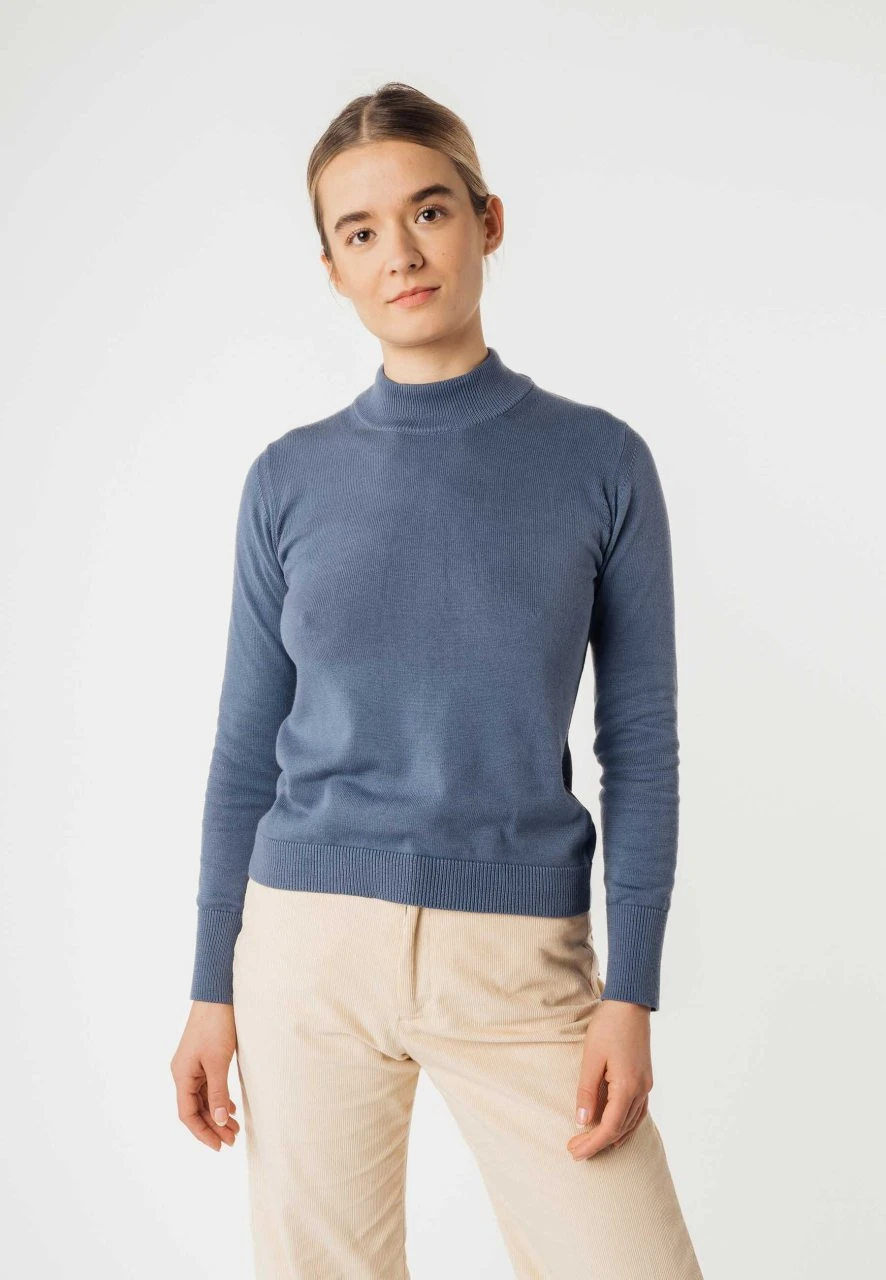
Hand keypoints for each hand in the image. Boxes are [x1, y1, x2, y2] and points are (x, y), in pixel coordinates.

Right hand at [171, 1000, 240, 1151]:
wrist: (218, 996)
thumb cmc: (216, 1026)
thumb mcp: (218, 1062)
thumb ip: (217, 1092)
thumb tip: (217, 1121)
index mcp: (181, 1075)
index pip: (187, 1114)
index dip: (202, 1132)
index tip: (219, 1146)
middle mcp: (183, 1073)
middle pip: (195, 1109)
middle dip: (212, 1126)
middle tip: (232, 1140)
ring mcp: (192, 1066)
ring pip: (202, 1098)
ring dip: (216, 1114)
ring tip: (234, 1129)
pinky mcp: (203, 1059)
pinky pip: (208, 1086)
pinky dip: (218, 1099)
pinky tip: (230, 1108)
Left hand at [566, 999, 651, 1160]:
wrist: (630, 1004)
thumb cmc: (608, 1027)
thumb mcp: (591, 1058)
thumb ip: (587, 1091)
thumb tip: (582, 1121)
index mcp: (627, 1087)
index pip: (610, 1127)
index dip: (592, 1143)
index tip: (574, 1152)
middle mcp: (641, 1090)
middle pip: (620, 1129)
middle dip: (598, 1143)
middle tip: (575, 1152)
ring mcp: (646, 1086)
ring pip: (631, 1123)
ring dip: (611, 1137)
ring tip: (591, 1145)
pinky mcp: (645, 1079)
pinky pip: (637, 1111)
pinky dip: (625, 1125)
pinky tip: (614, 1129)